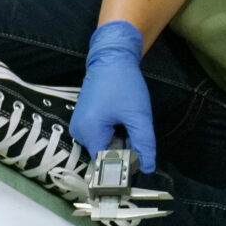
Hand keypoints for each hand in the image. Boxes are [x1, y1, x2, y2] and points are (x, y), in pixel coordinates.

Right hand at [69, 19, 156, 170]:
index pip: (105, 163)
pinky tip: (120, 118)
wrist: (110, 58)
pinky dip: (113, 132)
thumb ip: (144, 143)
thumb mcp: (138, 115)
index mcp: (89, 132)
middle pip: (104, 154)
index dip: (123, 164)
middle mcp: (78, 132)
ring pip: (103, 145)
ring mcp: (78, 125)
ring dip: (119, 139)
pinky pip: (99, 135)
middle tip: (135, 128)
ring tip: (127, 120)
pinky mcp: (82, 119)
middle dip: (123, 148)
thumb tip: (148, 168)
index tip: (139, 155)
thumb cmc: (124, 85)